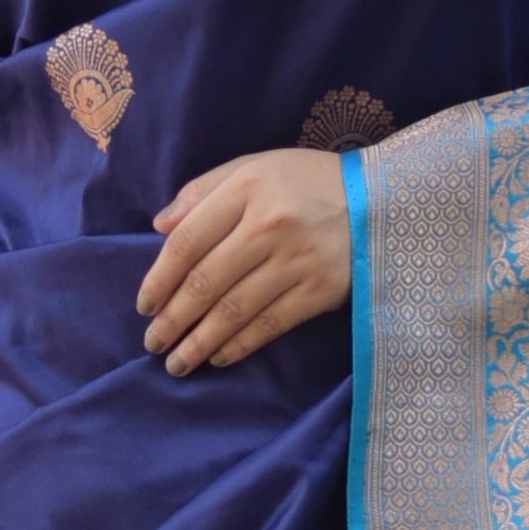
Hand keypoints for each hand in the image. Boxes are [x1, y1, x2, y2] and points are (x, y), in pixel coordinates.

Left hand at [139, 148, 354, 373]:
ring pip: (234, 310)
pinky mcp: (320, 291)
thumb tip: (160, 227)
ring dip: (199, 342)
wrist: (384, 201)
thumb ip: (203, 190)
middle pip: (207, 282)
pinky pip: (270, 325)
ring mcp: (297, 261)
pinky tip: (220, 357)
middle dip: (173, 319)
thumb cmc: (308, 182)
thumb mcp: (255, 167)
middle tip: (153, 342)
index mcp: (247, 189)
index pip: (188, 241)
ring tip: (177, 363)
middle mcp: (269, 226)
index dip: (159, 278)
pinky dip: (240, 345)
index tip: (144, 305)